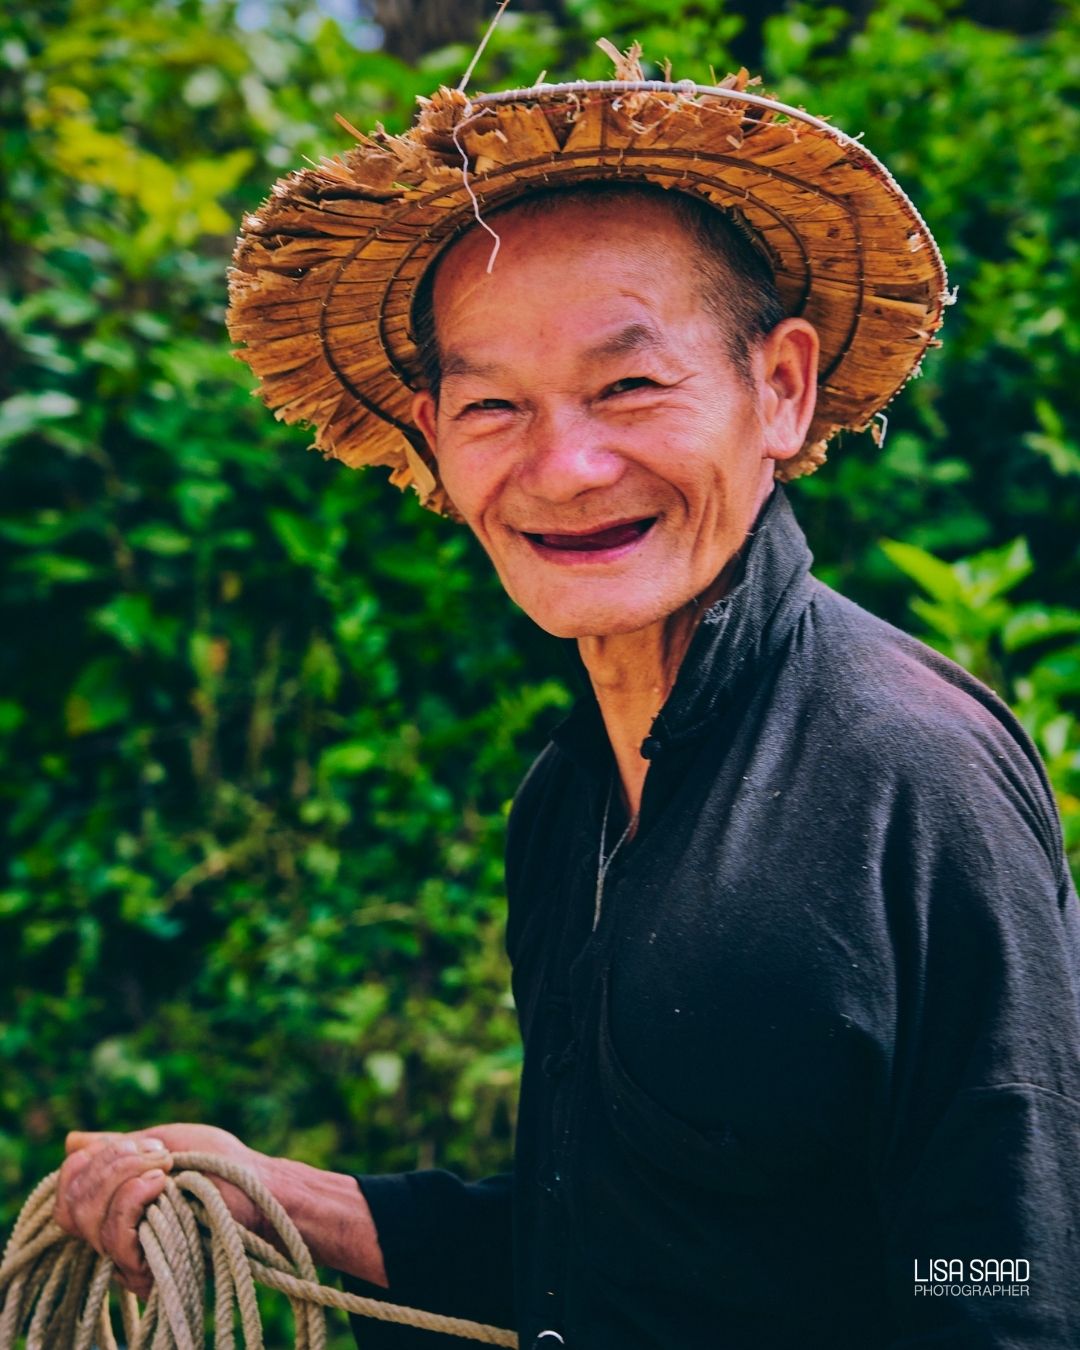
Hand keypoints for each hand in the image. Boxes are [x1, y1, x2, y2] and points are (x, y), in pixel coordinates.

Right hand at [55, 1124, 266, 1298]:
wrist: (256, 1186)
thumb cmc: (220, 1162)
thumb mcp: (166, 1141)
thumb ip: (119, 1146)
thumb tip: (71, 1142)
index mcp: (114, 1199)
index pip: (68, 1191)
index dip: (87, 1164)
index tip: (135, 1144)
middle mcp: (114, 1229)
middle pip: (73, 1204)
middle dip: (112, 1166)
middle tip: (157, 1152)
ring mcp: (127, 1253)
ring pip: (88, 1221)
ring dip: (125, 1180)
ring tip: (164, 1168)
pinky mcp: (143, 1270)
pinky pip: (113, 1240)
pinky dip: (132, 1201)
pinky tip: (161, 1186)